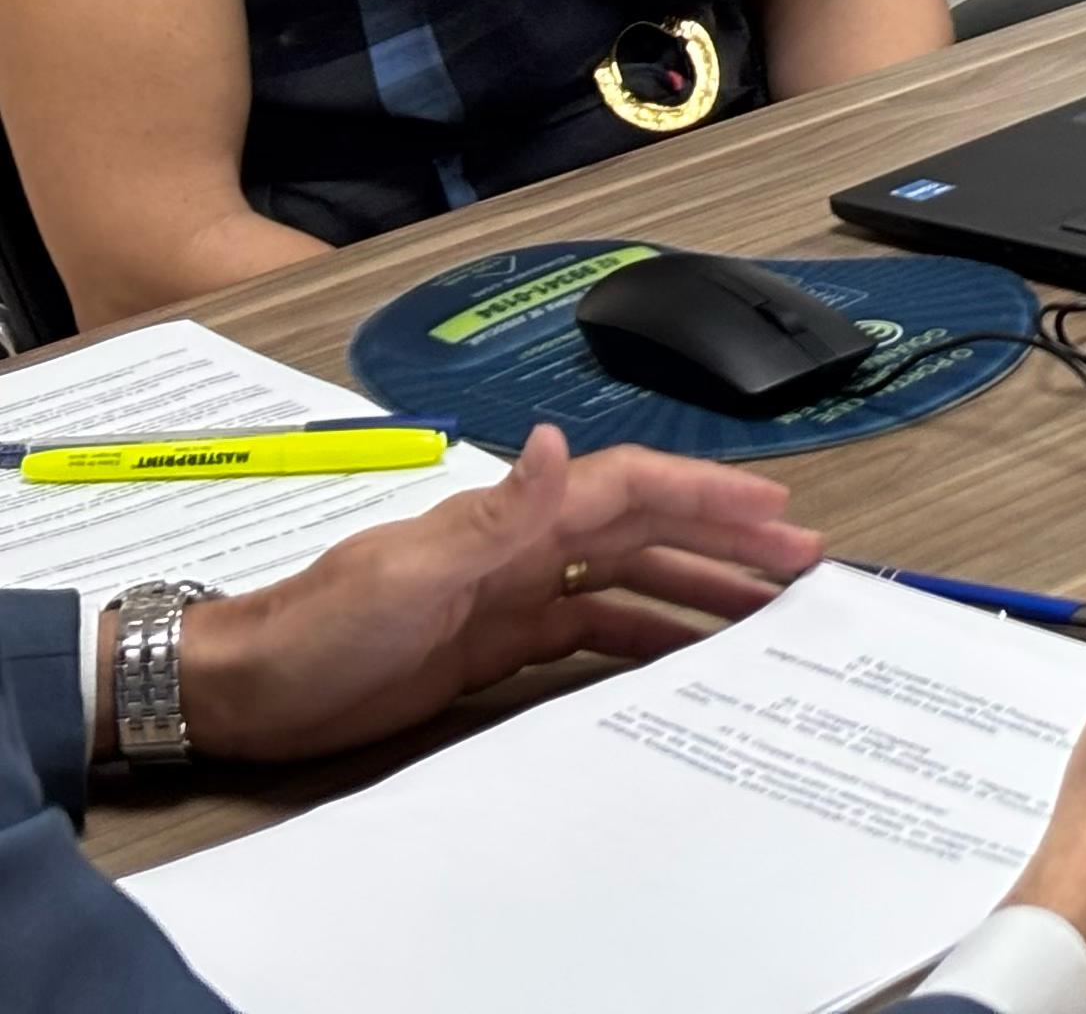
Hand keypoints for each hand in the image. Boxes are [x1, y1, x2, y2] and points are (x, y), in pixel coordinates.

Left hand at [129, 425, 821, 767]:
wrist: (242, 689)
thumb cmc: (319, 628)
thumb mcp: (408, 573)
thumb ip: (495, 514)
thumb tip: (560, 440)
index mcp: (513, 517)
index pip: (631, 489)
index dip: (707, 494)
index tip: (775, 510)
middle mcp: (524, 544)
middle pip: (646, 530)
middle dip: (725, 538)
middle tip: (799, 563)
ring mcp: (512, 591)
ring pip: (630, 580)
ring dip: (696, 588)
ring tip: (762, 612)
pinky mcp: (497, 643)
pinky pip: (592, 631)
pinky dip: (643, 637)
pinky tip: (681, 656)